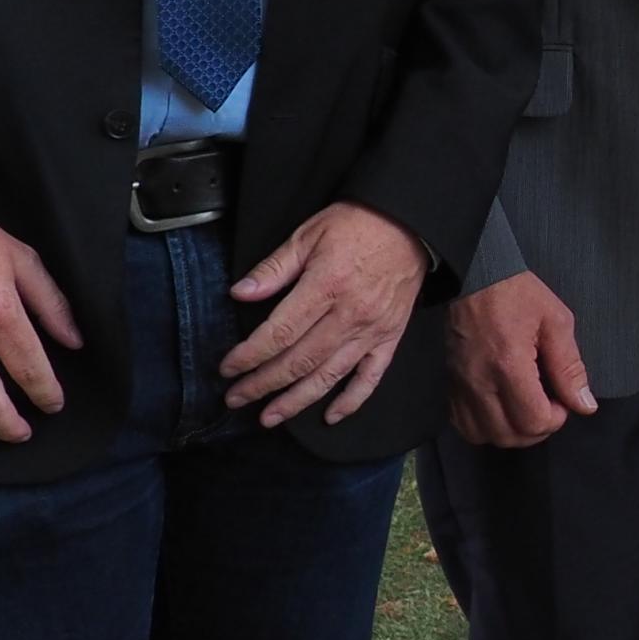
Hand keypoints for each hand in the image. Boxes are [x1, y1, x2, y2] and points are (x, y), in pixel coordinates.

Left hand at [219, 202, 429, 426]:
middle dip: (262, 384)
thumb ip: (274, 268)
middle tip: (236, 398)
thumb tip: (240, 293)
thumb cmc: (357, 224)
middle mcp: (349, 315)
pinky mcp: (390, 337)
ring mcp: (372, 330)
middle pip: (299, 361)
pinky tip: (330, 416)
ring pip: (329, 375)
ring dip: (296, 401)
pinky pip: (371, 377)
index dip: (250, 355)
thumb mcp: (308, 235)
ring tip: (269, 417)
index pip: (279, 333)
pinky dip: (351, 400)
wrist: (410, 223)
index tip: (228, 368)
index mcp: (325, 286)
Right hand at [446, 271, 598, 447]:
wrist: (475, 275)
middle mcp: (480, 381)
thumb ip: (570, 367)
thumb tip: (585, 405)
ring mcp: (461, 385)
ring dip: (512, 432)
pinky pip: (464, 426)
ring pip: (486, 436)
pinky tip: (501, 410)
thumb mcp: (555, 321)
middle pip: (509, 435)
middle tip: (548, 405)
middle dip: (537, 429)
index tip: (562, 400)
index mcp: (509, 364)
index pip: (533, 420)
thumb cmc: (518, 294)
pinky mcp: (451, 384)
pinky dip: (486, 428)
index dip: (556, 419)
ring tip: (525, 410)